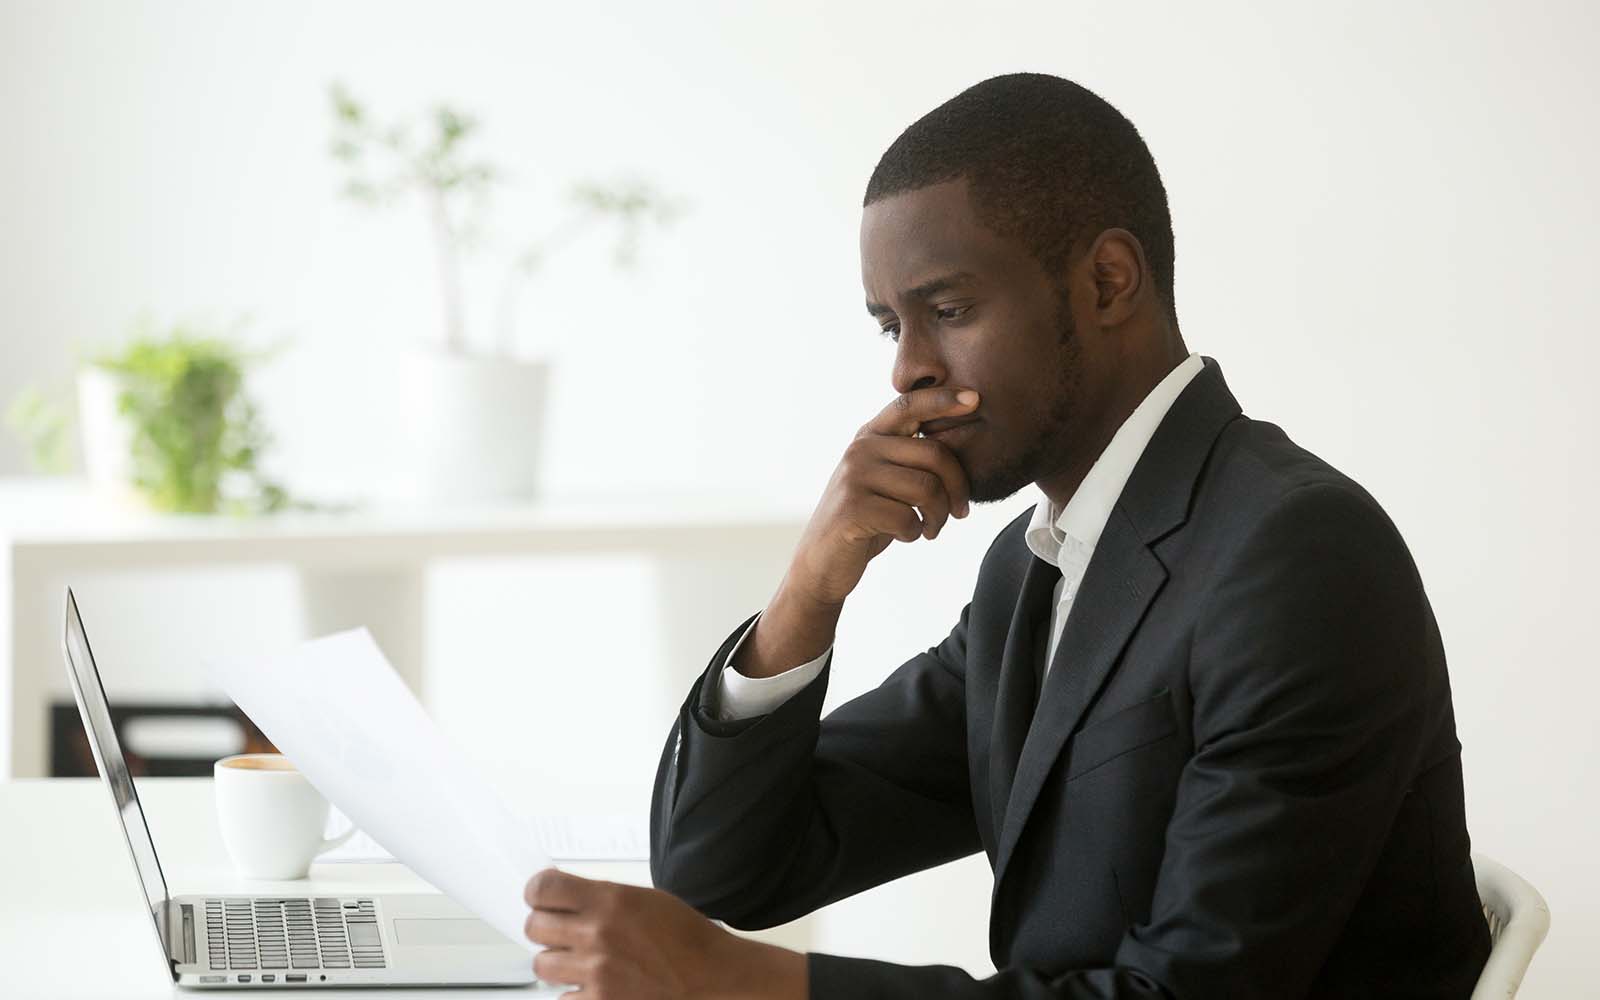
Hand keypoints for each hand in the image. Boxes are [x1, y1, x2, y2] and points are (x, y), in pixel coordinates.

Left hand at [523, 868, 805, 999]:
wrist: (710, 976)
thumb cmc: (684, 936)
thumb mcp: (642, 899)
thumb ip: (600, 898)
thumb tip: (564, 899)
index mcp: (609, 900)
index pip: (542, 889)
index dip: (537, 892)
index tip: (540, 897)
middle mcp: (596, 935)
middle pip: (534, 927)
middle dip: (545, 927)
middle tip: (560, 930)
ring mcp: (595, 973)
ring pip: (541, 965)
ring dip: (556, 961)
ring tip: (578, 960)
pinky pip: (562, 996)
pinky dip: (573, 991)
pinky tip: (593, 984)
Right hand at [788, 386, 977, 606]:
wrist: (823, 561)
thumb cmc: (866, 519)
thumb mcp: (884, 479)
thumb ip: (910, 457)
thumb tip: (963, 441)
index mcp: (870, 436)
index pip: (909, 406)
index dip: (943, 399)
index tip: (975, 398)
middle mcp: (860, 449)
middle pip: (934, 454)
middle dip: (958, 488)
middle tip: (960, 512)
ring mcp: (854, 477)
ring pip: (927, 488)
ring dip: (939, 516)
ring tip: (931, 528)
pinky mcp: (853, 508)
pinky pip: (908, 518)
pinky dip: (915, 533)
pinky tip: (905, 535)